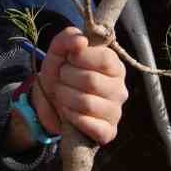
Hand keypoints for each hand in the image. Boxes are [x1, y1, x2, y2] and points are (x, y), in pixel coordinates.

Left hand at [31, 28, 126, 145]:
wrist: (50, 102)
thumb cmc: (61, 73)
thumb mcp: (58, 51)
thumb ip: (67, 38)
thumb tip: (81, 40)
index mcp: (114, 66)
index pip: (105, 58)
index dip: (80, 57)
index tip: (69, 59)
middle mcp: (120, 89)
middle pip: (92, 81)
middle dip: (67, 77)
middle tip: (62, 78)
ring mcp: (116, 112)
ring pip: (87, 103)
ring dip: (65, 97)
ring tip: (63, 94)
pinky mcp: (108, 132)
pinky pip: (91, 126)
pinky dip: (72, 117)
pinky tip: (69, 112)